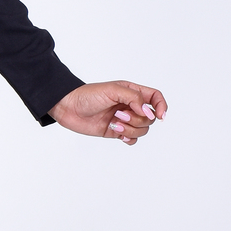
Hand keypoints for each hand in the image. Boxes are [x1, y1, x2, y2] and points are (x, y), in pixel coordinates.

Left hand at [50, 81, 167, 145]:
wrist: (68, 108)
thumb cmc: (88, 95)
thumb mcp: (113, 90)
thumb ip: (134, 99)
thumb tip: (149, 112)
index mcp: (132, 92)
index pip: (155, 98)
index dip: (161, 106)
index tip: (160, 116)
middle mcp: (130, 106)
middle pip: (150, 118)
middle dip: (137, 119)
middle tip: (119, 114)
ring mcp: (124, 119)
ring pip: (142, 130)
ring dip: (130, 129)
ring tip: (113, 123)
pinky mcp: (116, 131)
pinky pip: (132, 139)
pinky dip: (128, 138)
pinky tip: (118, 133)